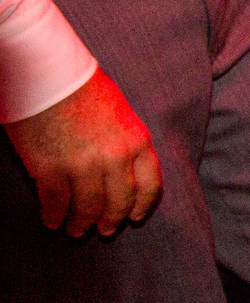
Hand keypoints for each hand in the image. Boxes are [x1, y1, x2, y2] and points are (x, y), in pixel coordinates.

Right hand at [3, 69, 163, 236]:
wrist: (47, 72)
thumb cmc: (80, 85)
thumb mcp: (119, 112)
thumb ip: (125, 140)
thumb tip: (122, 166)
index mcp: (137, 141)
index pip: (150, 186)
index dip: (142, 206)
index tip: (136, 218)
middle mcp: (116, 158)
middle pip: (120, 202)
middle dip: (111, 220)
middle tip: (103, 230)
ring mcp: (84, 166)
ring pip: (88, 208)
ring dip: (81, 223)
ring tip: (75, 231)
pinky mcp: (51, 169)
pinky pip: (56, 202)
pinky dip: (54, 215)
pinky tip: (51, 220)